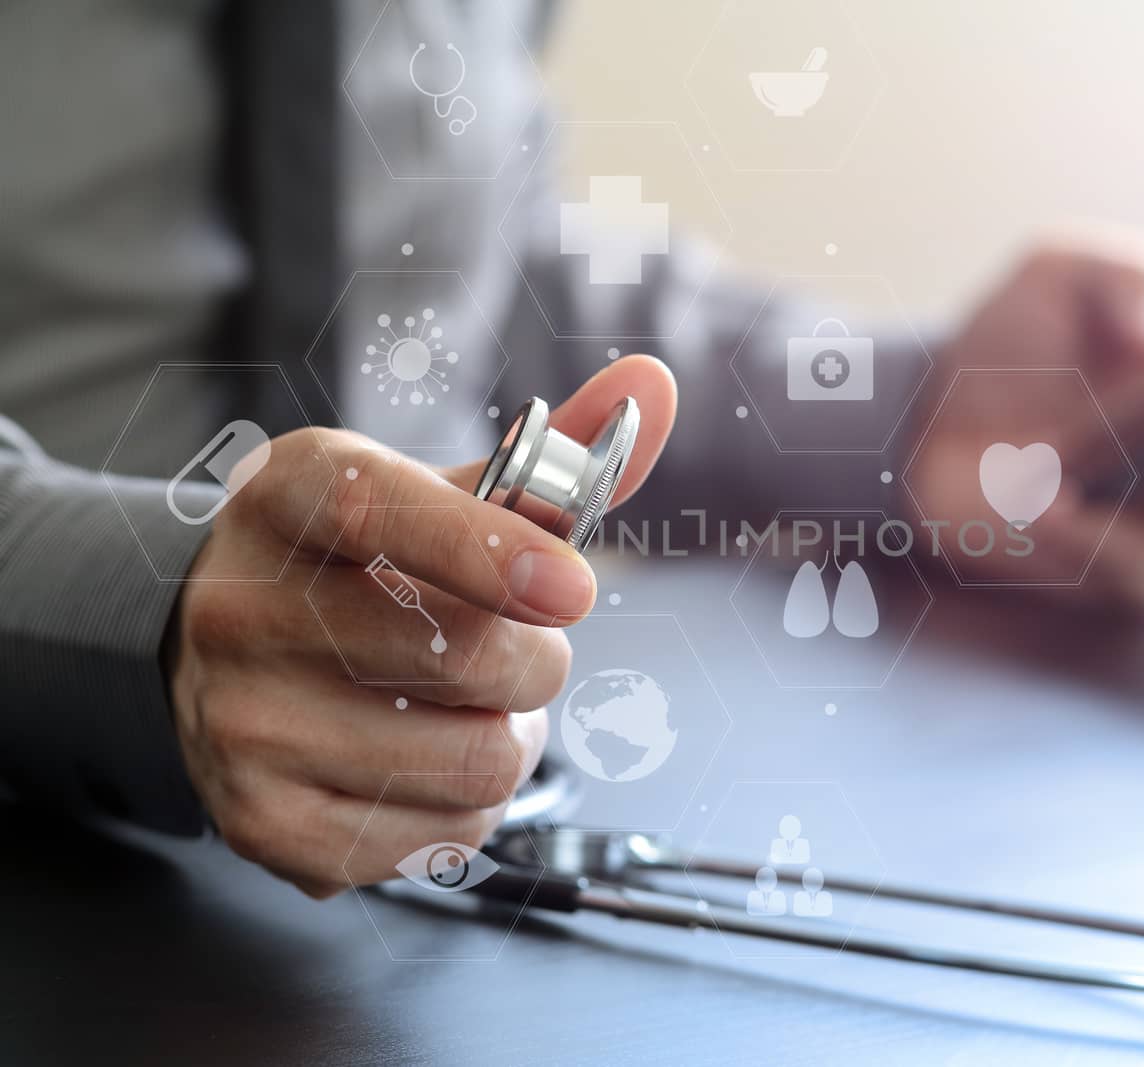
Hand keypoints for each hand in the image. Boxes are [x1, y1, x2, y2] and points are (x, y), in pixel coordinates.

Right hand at [166, 356, 676, 896]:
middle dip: (536, 657)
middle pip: (467, 656)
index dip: (489, 548)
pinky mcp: (267, 825)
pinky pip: (448, 834)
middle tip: (509, 645)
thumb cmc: (351, 565)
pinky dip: (470, 803)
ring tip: (465, 706)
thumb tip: (655, 385)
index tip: (573, 584)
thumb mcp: (429, 492)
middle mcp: (242, 609)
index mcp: (287, 498)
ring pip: (476, 761)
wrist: (208, 657)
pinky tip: (421, 760)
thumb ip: (550, 456)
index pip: (379, 511)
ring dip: (510, 735)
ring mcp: (243, 726)